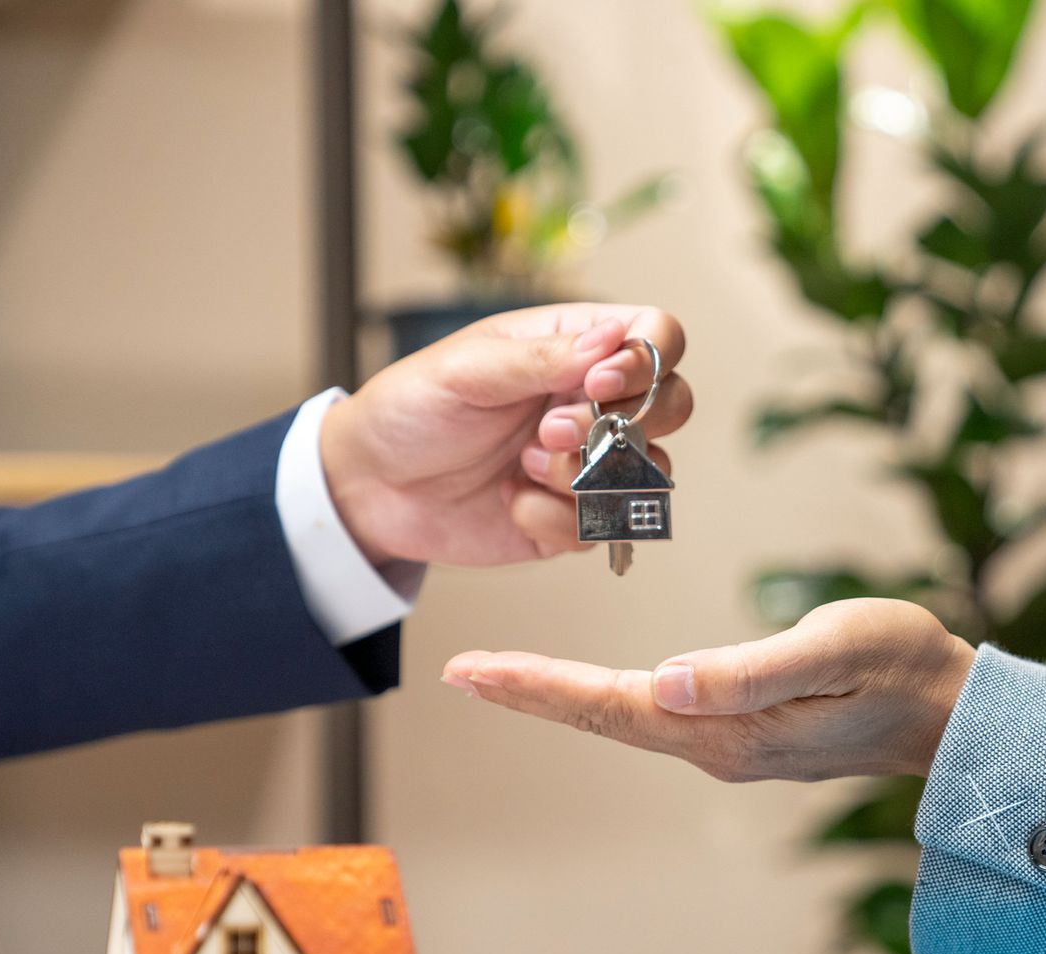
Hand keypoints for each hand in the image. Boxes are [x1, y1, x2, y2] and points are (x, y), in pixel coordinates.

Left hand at [319, 304, 688, 566]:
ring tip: (525, 469)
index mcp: (573, 345)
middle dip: (626, 425)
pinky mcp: (574, 516)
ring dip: (589, 476)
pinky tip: (513, 505)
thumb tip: (614, 338)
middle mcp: (593, 400)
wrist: (371, 488)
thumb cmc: (411, 409)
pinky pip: (605, 526)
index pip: (658, 335)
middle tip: (551, 432)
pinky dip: (558, 520)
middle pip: (675, 404)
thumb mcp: (466, 370)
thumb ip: (541, 358)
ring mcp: (589, 461)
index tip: (596, 384)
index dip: (648, 361)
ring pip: (650, 473)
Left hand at [441, 599, 976, 781]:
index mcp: (726, 730)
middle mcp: (716, 748)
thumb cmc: (904, 670)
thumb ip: (748, 671)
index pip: (610, 707)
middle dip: (530, 693)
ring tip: (506, 675)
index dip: (538, 688)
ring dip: (564, 698)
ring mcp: (730, 746)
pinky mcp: (746, 733)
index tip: (471, 671)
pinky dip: (609, 699)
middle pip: (604, 718)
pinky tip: (590, 689)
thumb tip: (664, 682)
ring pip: (627, 719)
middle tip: (461, 671)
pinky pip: (658, 717)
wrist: (957, 714)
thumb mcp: (832, 650)